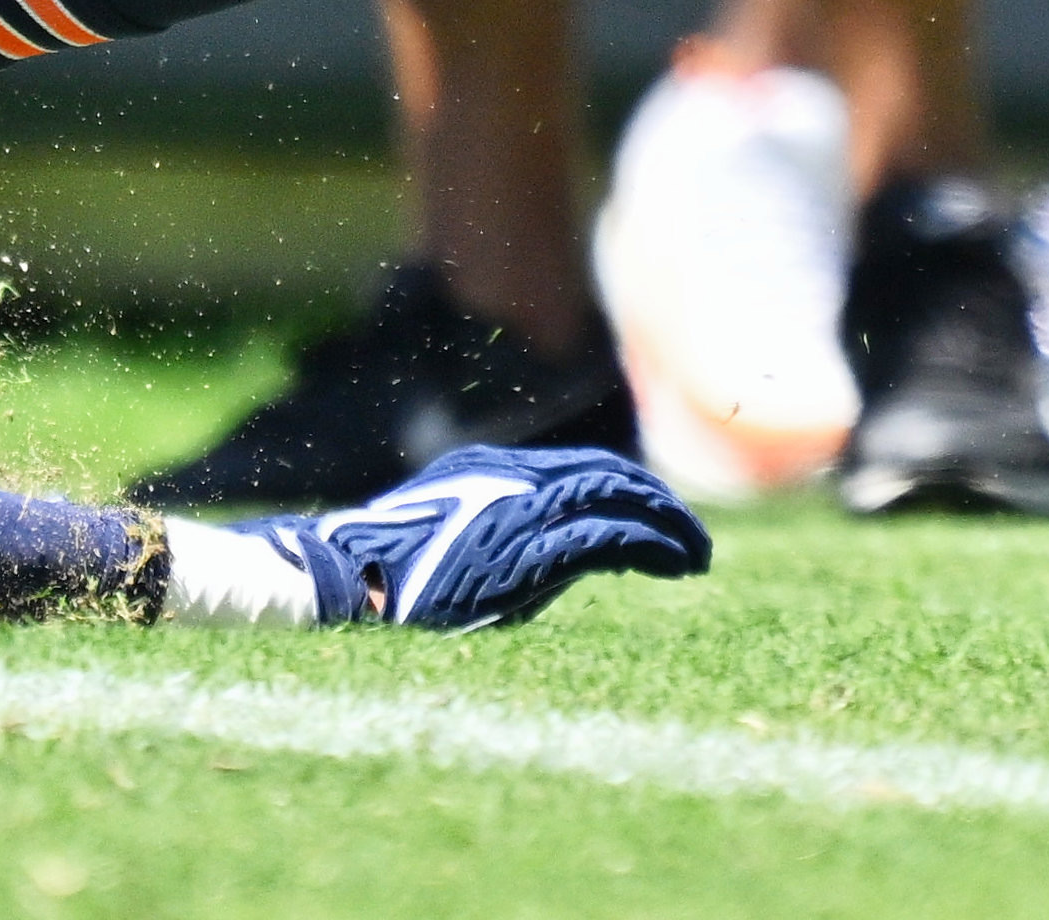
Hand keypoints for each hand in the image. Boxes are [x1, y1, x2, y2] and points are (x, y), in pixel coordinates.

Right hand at [260, 446, 713, 629]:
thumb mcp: (458, 534)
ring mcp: (525, 509)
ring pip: (619, 500)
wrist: (350, 581)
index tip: (659, 519)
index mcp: (497, 467)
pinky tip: (678, 564)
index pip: (584, 468)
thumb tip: (574, 552)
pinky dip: (652, 548)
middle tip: (694, 540)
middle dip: (660, 505)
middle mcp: (517, 476)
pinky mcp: (531, 549)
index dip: (630, 491)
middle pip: (610, 476)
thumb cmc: (393, 575)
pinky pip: (609, 539)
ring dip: (668, 527)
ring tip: (698, 555)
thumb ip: (512, 531)